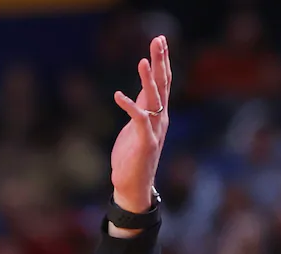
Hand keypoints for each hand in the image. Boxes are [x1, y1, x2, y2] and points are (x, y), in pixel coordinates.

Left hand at [111, 36, 171, 212]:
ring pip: (154, 99)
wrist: (133, 187)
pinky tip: (117, 95)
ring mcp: (154, 130)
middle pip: (163, 84)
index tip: (159, 40)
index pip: (163, 81)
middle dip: (160, 61)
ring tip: (143, 61)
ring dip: (148, 80)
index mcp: (158, 114)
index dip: (162, 61)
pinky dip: (129, 106)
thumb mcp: (136, 127)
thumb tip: (141, 90)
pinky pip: (138, 119)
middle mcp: (160, 119)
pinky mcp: (145, 142)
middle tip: (159, 39)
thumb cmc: (132, 158)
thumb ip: (141, 108)